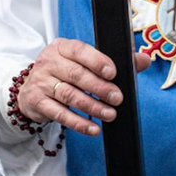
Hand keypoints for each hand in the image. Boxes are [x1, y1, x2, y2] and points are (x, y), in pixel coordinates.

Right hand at [18, 39, 152, 135]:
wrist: (30, 89)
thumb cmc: (64, 72)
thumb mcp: (82, 61)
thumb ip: (113, 61)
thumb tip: (144, 60)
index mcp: (61, 47)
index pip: (79, 50)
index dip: (97, 61)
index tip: (113, 73)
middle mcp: (48, 62)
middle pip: (76, 75)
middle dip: (99, 88)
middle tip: (118, 98)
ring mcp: (41, 82)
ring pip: (69, 95)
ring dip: (92, 107)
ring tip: (110, 115)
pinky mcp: (37, 102)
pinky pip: (59, 114)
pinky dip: (78, 123)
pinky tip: (93, 129)